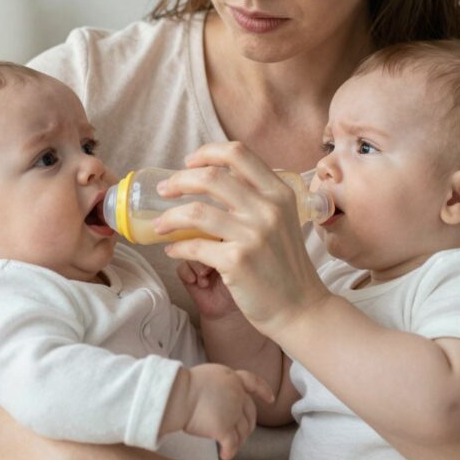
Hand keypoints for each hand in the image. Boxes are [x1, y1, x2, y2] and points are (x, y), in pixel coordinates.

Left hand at [157, 141, 330, 336]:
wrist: (300, 307)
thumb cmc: (285, 264)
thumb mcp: (282, 219)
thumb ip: (256, 198)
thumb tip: (213, 180)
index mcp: (279, 193)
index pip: (238, 153)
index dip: (206, 152)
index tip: (188, 162)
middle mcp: (268, 209)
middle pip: (211, 176)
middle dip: (179, 180)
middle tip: (164, 189)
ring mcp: (253, 235)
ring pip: (195, 211)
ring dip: (169, 217)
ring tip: (159, 224)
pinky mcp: (237, 262)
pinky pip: (194, 247)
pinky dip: (177, 248)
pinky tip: (173, 250)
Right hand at [184, 364, 273, 459]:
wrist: (175, 395)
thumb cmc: (181, 386)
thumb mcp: (207, 377)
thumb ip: (219, 387)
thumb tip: (218, 399)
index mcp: (231, 377)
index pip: (252, 382)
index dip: (263, 390)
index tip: (270, 398)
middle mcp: (236, 393)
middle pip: (250, 413)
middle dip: (249, 425)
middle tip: (243, 435)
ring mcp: (232, 411)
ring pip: (243, 431)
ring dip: (239, 441)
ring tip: (230, 448)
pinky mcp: (224, 428)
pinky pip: (231, 445)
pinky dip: (230, 452)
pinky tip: (225, 457)